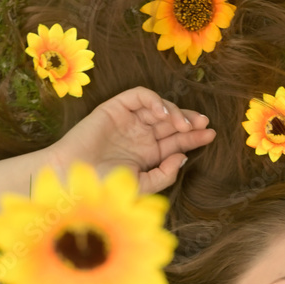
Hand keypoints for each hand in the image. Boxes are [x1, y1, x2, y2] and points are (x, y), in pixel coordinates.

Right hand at [47, 86, 215, 192]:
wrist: (74, 178)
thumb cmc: (104, 186)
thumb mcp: (142, 185)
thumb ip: (164, 174)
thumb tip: (184, 157)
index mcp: (147, 155)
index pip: (175, 142)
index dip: (193, 137)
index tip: (210, 135)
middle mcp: (139, 136)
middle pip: (171, 124)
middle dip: (189, 122)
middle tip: (204, 125)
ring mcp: (128, 121)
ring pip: (158, 108)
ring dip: (174, 113)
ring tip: (182, 125)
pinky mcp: (115, 108)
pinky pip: (139, 97)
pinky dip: (154, 101)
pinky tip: (163, 115)